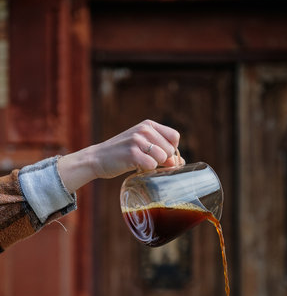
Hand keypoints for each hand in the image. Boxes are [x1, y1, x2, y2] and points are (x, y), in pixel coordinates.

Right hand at [58, 120, 183, 192]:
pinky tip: (136, 168)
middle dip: (164, 160)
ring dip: (155, 166)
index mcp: (148, 125)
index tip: (161, 157)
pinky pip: (152, 165)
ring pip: (163, 157)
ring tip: (141, 164)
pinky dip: (147, 170)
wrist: (97, 159)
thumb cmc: (122, 154)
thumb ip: (161, 151)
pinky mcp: (131, 153)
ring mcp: (137, 140)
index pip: (175, 137)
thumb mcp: (142, 146)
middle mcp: (144, 129)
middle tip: (148, 163)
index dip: (172, 150)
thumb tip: (181, 162)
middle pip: (170, 149)